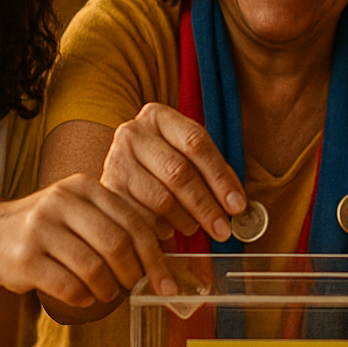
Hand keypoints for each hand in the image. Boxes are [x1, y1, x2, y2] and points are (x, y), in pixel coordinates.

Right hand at [0, 173, 173, 307]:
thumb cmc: (47, 228)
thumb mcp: (78, 211)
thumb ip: (114, 223)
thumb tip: (159, 258)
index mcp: (83, 186)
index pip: (133, 222)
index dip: (154, 256)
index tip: (166, 281)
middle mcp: (62, 201)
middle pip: (117, 244)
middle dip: (133, 274)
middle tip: (134, 287)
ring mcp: (40, 228)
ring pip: (94, 269)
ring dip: (108, 289)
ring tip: (107, 293)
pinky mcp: (24, 258)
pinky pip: (69, 286)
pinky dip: (84, 298)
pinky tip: (83, 297)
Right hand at [101, 104, 246, 242]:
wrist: (121, 171)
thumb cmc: (164, 164)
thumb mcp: (188, 157)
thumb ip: (214, 173)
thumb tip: (240, 206)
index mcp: (158, 116)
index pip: (196, 142)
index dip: (220, 176)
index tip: (237, 206)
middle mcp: (133, 132)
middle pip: (178, 171)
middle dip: (206, 205)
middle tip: (223, 230)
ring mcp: (116, 159)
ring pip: (160, 197)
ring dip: (185, 220)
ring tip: (196, 228)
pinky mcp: (107, 189)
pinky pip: (140, 216)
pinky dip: (160, 228)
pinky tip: (170, 230)